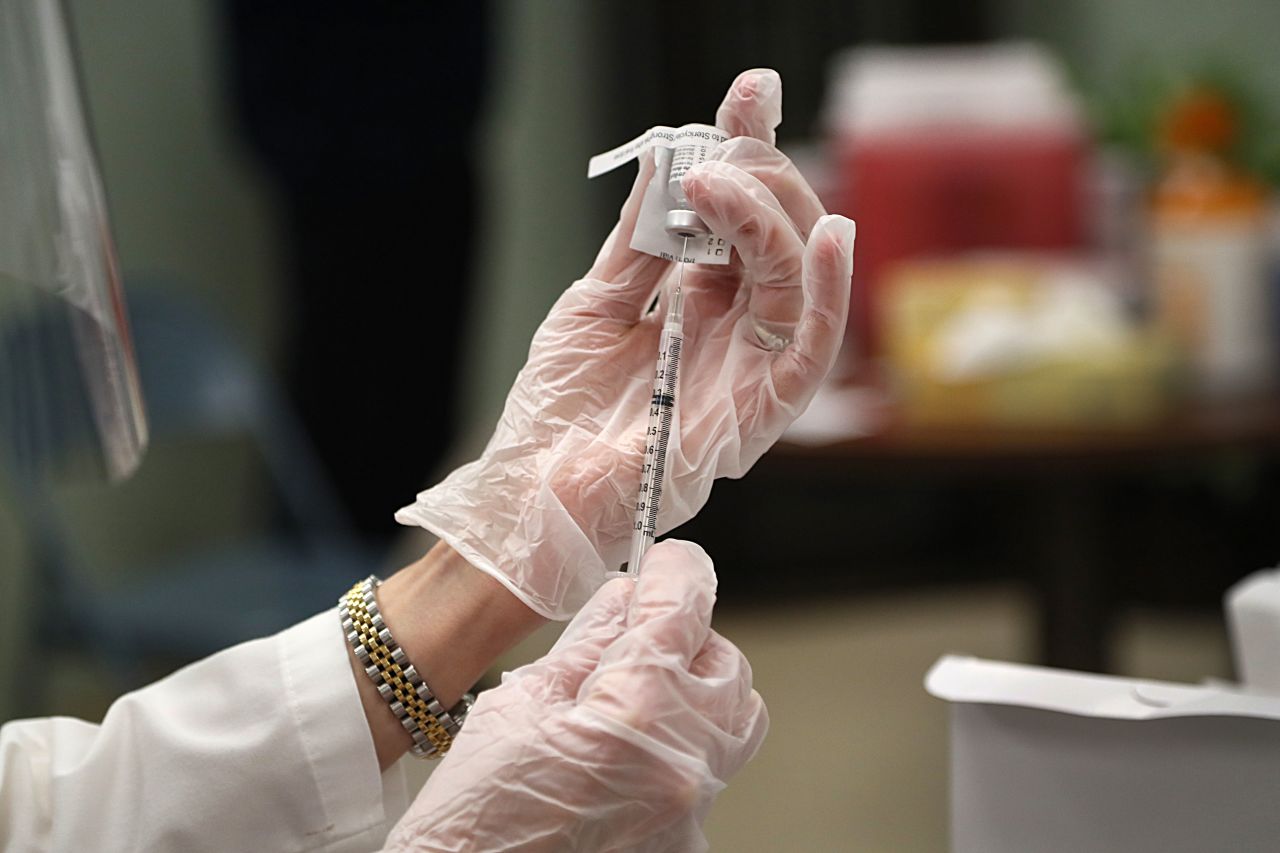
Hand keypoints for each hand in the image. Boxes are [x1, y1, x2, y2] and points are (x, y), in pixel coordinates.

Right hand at [381, 540, 766, 852]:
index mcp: (634, 715)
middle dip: (688, 637)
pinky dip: (673, 750)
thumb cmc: (470, 823)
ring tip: (634, 694)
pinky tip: (620, 759)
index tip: (666, 561)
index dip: (676, 572)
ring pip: (733, 723)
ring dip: (695, 691)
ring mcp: (691, 815)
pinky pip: (705, 776)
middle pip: (726, 666)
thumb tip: (624, 598)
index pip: (684, 611)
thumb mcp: (517, 708)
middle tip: (637, 633)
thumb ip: (585, 645)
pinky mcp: (686, 846)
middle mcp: (681, 767)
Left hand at [397, 68, 855, 617]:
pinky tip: (832, 235)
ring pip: (802, 278)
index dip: (750, 153)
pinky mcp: (762, 412)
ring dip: (771, 217)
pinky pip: (815, 349)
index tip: (752, 90)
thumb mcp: (594, 304)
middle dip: (760, 175)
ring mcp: (753, 368)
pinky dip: (832, 293)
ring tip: (718, 183)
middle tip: (718, 149)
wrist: (534, 491)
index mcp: (700, 302)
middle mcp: (737, 329)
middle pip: (781, 236)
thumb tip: (668, 163)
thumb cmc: (560, 409)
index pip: (741, 216)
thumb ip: (638, 242)